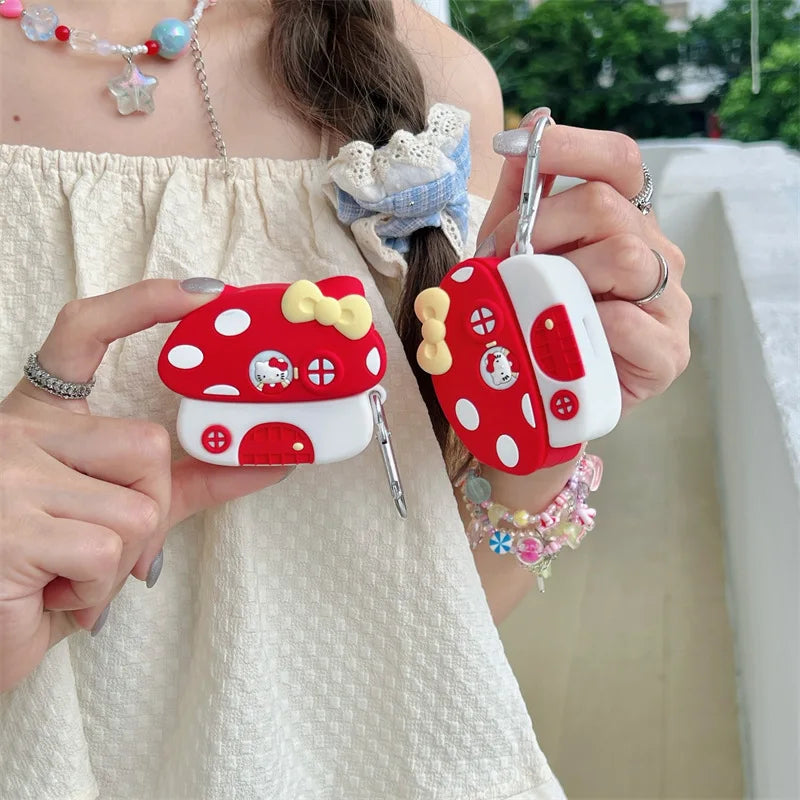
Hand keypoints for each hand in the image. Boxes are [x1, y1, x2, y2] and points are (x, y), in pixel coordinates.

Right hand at [0, 279, 289, 691]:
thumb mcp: (112, 510)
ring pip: (139, 504)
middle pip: (146, 444)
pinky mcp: (10, 528)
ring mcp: (8, 475)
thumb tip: (269, 458)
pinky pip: (108, 549)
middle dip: (149, 506)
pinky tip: (55, 594)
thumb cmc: (43, 568)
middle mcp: (17, 432)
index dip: (144, 303)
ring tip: (71, 576)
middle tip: (106, 547)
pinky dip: (98, 587)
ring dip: (122, 558)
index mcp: (39, 417)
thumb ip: (185, 481)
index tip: (204, 292)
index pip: (86, 330)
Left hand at [478, 110, 691, 411]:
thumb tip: (532, 122)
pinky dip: (583, 324)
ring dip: (560, 274)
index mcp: (625, 222)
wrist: (549, 395)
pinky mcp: (668, 352)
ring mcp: (669, 302)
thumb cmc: (536, 319)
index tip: (519, 143)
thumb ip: (525, 195)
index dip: (572, 145)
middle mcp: (655, 253)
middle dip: (540, 226)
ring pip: (624, 255)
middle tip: (502, 259)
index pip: (619, 162)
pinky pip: (627, 320)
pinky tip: (560, 337)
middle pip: (607, 207)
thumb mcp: (517, 253)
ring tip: (529, 300)